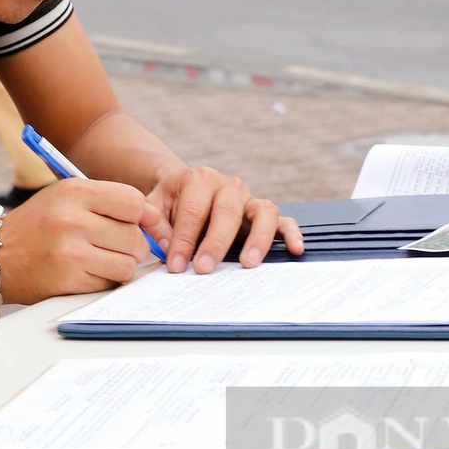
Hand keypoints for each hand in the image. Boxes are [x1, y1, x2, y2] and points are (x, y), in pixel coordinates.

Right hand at [0, 179, 151, 302]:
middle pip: (135, 236)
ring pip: (128, 263)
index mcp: (74, 191)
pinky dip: (105, 281)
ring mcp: (70, 251)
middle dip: (132, 246)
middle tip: (112, 247)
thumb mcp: (66, 198)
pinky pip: (110, 283)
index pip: (134, 202)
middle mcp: (72, 218)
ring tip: (99, 260)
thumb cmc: (38, 225)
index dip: (141, 217)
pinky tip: (85, 273)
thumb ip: (109, 202)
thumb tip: (156, 221)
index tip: (134, 225)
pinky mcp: (68, 279)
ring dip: (120, 266)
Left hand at [145, 166, 303, 272]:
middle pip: (227, 211)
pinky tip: (295, 249)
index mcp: (198, 179)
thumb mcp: (155, 206)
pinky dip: (291, 233)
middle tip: (203, 269)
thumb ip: (154, 221)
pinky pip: (283, 219)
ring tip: (247, 264)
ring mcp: (248, 199)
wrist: (185, 189)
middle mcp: (228, 185)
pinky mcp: (263, 212)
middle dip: (215, 243)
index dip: (183, 239)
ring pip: (263, 211)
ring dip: (257, 238)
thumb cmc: (170, 203)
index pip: (193, 210)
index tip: (175, 265)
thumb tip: (163, 243)